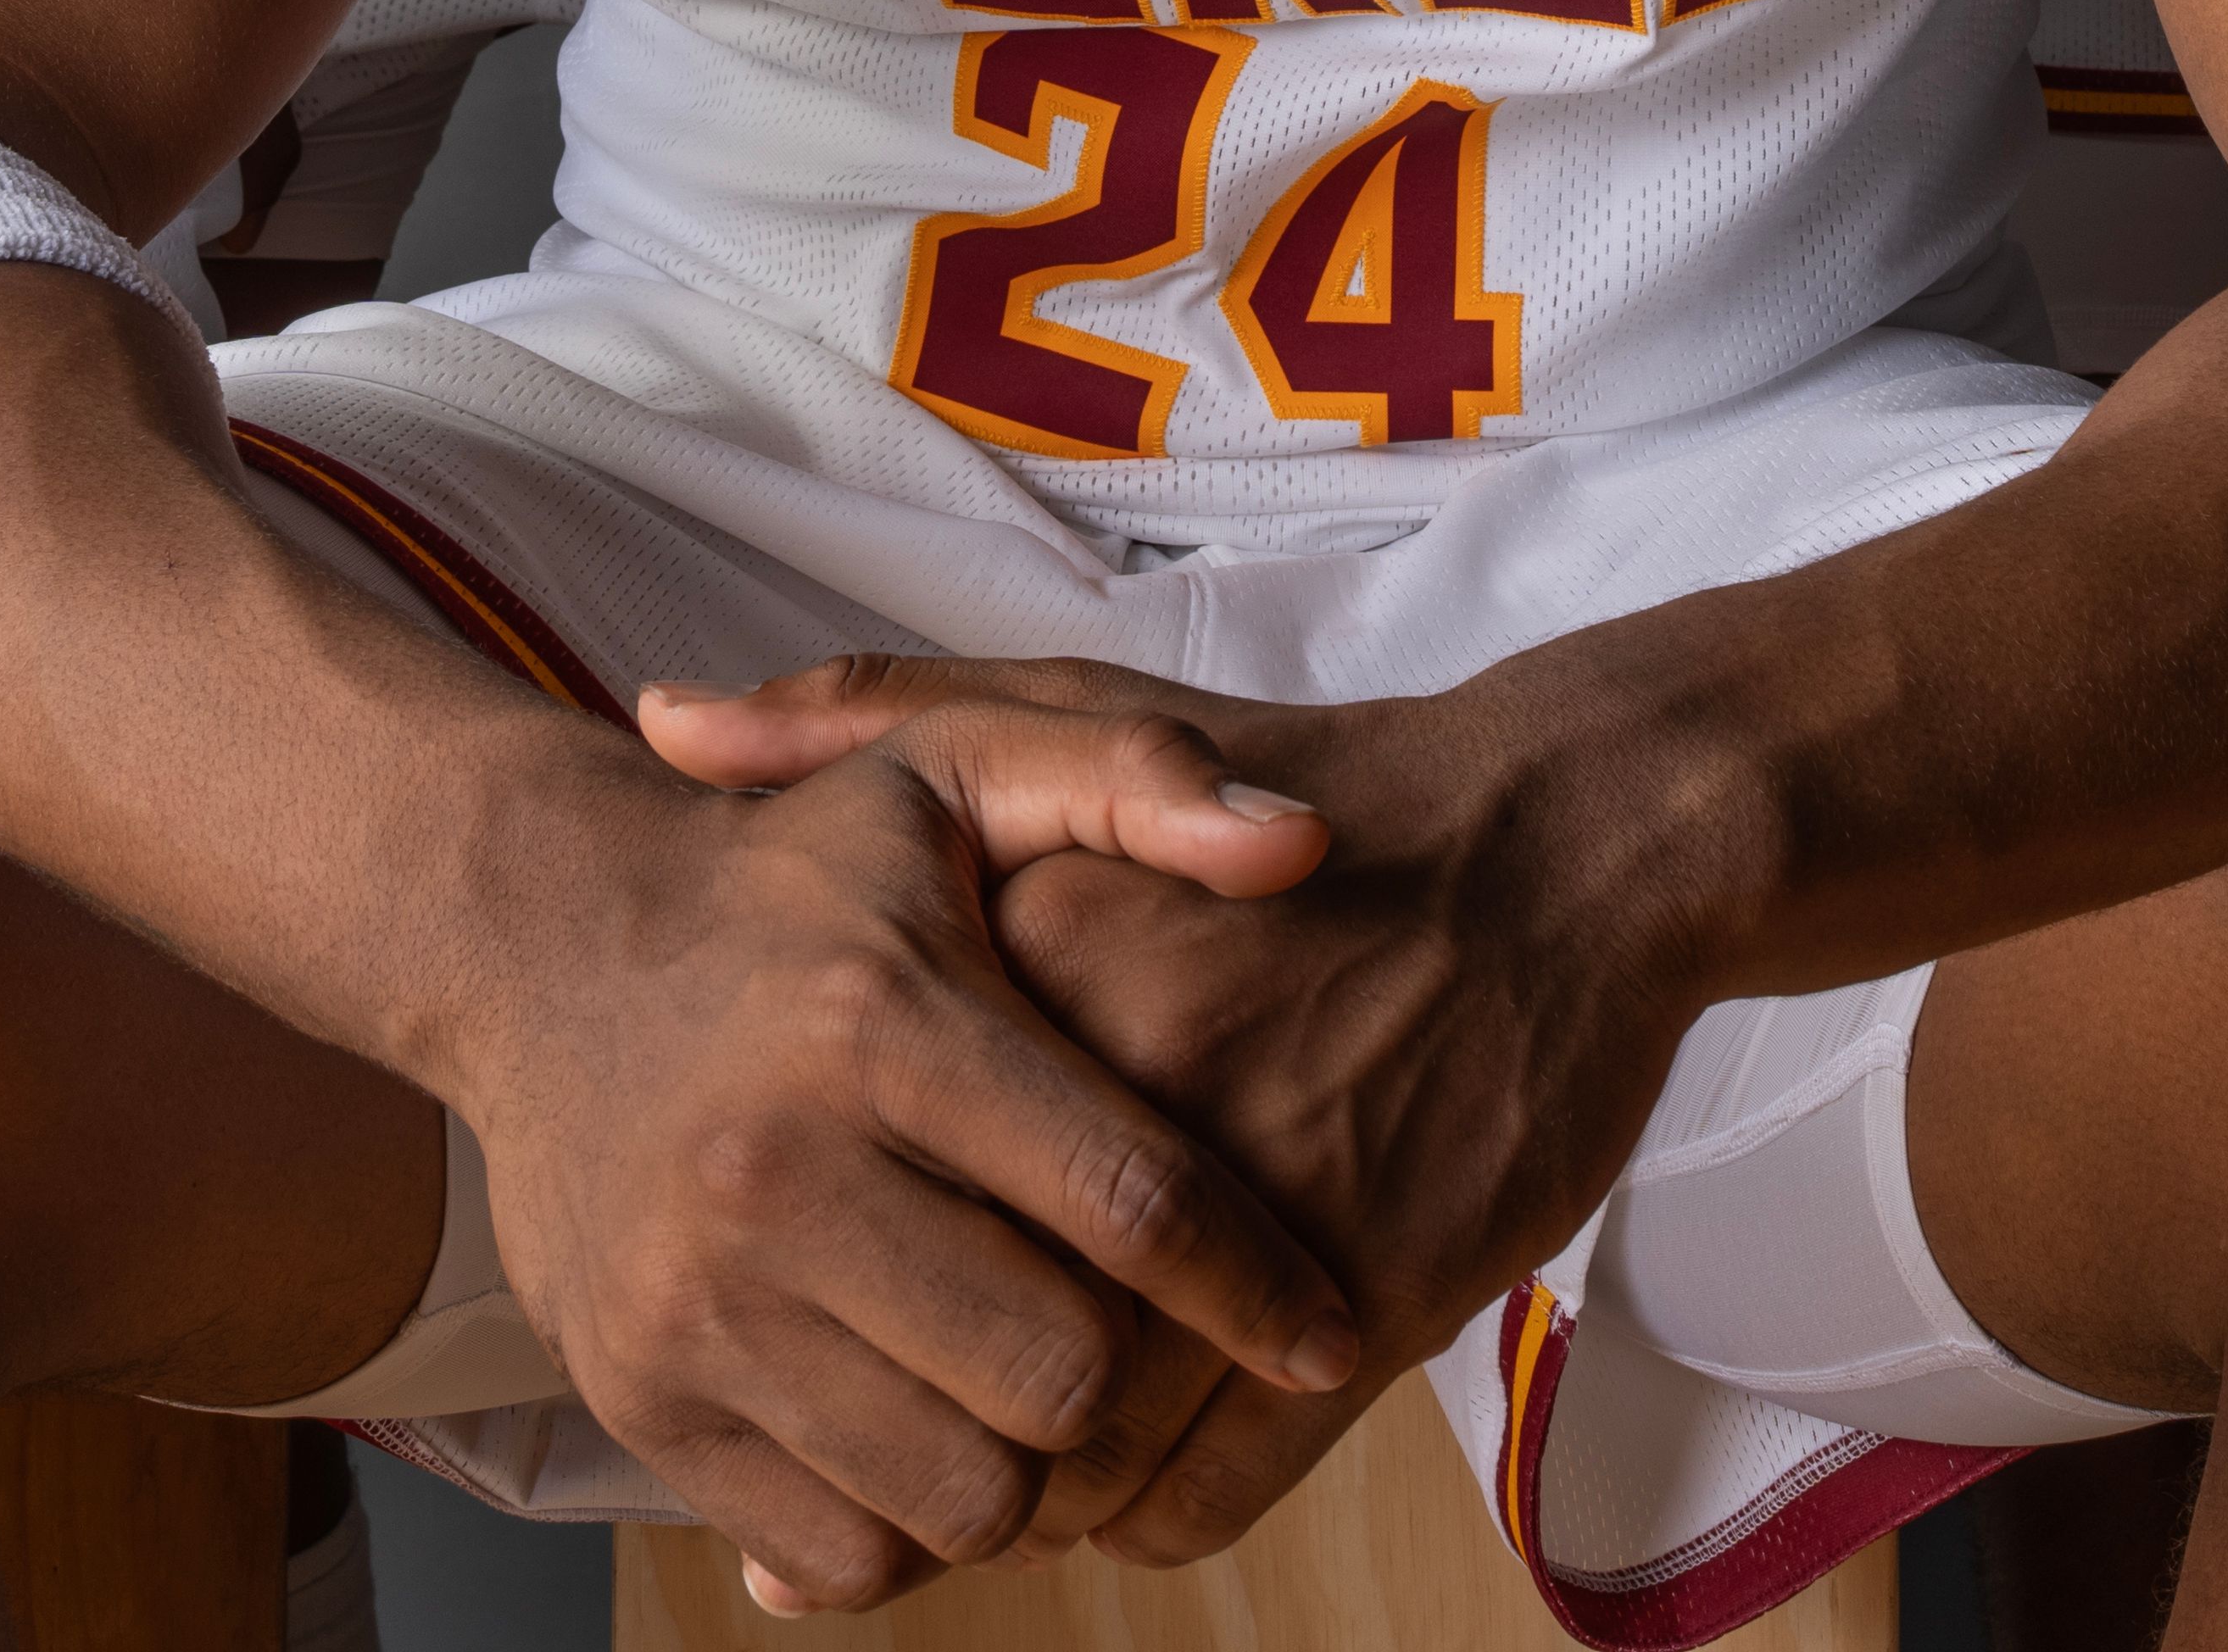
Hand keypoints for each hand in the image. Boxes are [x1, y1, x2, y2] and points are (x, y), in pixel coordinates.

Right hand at [443, 702, 1356, 1614]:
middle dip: (1133, 1371)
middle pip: (1060, 1376)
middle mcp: (772, 1168)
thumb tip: (1305, 845)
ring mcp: (692, 1300)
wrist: (542, 948)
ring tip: (1029, 1375)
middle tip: (1134, 1331)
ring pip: (966, 1494)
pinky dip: (916, 1522)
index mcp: (880, 1020)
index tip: (1324, 1329)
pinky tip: (926, 1417)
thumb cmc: (795, 876)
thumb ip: (1141, 781)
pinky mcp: (639, 1398)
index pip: (1133, 1203)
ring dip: (1031, 1459)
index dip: (1257, 1286)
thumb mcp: (957, 768)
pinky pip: (848, 1555)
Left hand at [644, 657, 1740, 1570]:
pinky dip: (1149, 1511)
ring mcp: (1256, 1213)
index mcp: (1030, 964)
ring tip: (998, 1472)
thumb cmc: (1308, 789)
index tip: (805, 1285)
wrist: (1568, 844)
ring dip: (1028, 1487)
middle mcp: (1126, 1094)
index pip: (860, 1178)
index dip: (819, 1259)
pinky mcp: (1369, 1303)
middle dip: (911, 1409)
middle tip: (893, 1422)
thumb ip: (861, 719)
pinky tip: (1127, 1480)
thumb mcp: (1075, 715)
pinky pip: (1204, 1488)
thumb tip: (660, 722)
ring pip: (1070, 1448)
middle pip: (948, 1338)